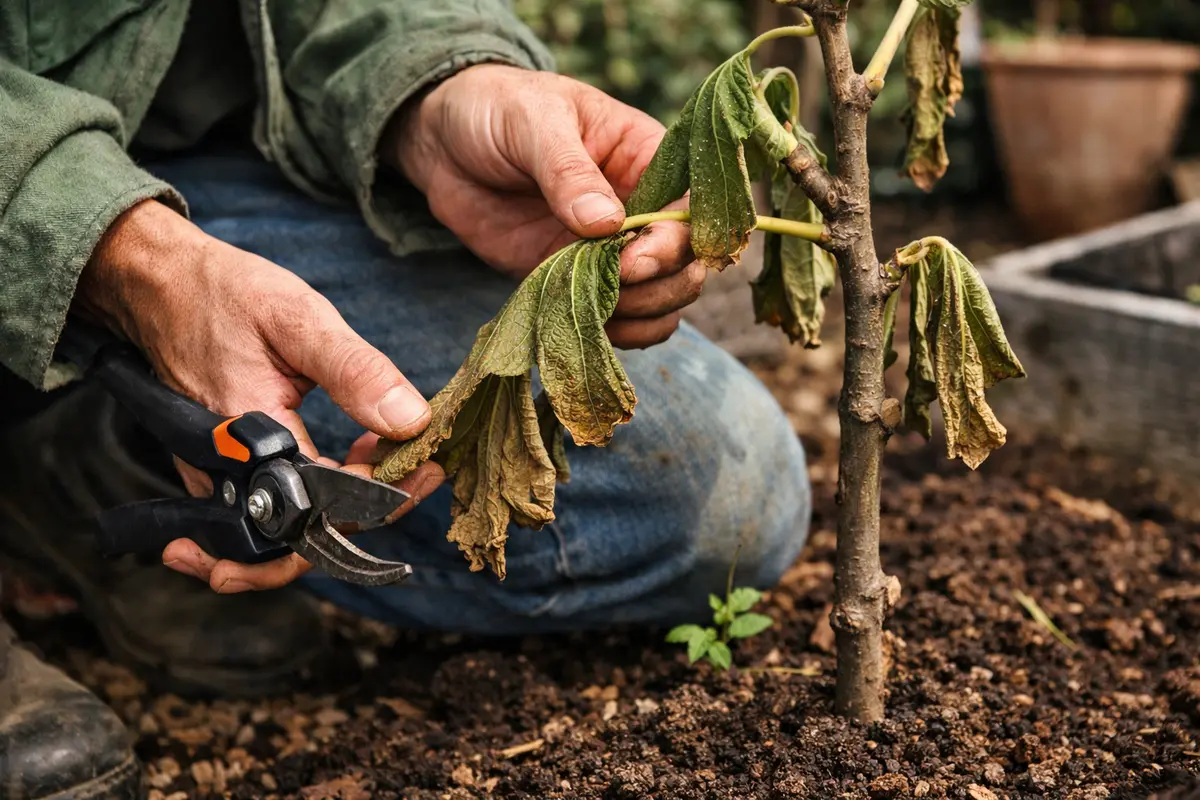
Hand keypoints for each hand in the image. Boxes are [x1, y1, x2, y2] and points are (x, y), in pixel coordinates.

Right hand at [74, 200, 444, 591]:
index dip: (383, 497)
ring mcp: (218, 478)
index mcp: (249, 439)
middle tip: (420, 473)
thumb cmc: (222, 295)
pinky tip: (350, 468)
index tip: (427, 467)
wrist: (160, 285)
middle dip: (372, 513)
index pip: (326, 506)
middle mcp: (227, 473)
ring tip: (385, 467)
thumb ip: (354, 372)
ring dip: (346, 511)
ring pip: (287, 531)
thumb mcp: (297, 318)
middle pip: (306, 535)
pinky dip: (318, 500)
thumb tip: (411, 421)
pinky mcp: (220, 471)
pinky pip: (271, 509)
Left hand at [386, 64, 703, 349]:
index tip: (632, 260)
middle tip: (613, 287)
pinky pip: (618, 319)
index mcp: (647, 158)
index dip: (673, 243)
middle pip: (687, 264)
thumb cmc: (498, 109)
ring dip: (640, 316)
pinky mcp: (579, 281)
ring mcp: (612, 251)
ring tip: (595, 311)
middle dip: (660, 287)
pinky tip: (583, 327)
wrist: (444, 141)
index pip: (690, 210)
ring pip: (661, 300)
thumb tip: (607, 224)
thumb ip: (568, 171)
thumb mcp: (533, 122)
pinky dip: (611, 333)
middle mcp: (642, 208)